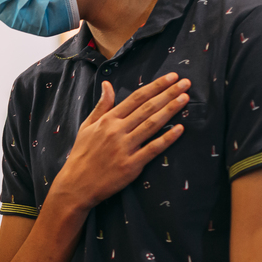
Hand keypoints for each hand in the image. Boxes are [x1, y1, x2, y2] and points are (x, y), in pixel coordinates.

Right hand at [53, 73, 189, 212]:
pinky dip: (167, 138)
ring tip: (185, 98)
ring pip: (152, 124)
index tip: (170, 77)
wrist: (76, 184)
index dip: (155, 86)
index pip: (136, 98)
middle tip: (185, 83)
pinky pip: (153, 149)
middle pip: (147, 108)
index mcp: (107, 120)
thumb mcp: (87, 126)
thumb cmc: (82, 155)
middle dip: (168, 93)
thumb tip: (107, 84)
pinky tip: (180, 129)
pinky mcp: (131, 165)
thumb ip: (101, 105)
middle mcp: (117, 131)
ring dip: (170, 110)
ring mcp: (125, 148)